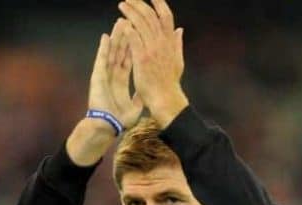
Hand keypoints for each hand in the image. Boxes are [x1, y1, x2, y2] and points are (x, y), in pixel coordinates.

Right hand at [67, 19, 142, 165]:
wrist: (108, 127)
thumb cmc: (120, 120)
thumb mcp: (136, 106)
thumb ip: (139, 96)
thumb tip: (146, 91)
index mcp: (121, 83)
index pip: (129, 60)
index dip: (133, 48)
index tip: (138, 35)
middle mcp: (112, 77)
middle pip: (120, 53)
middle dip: (125, 37)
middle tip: (129, 22)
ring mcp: (104, 76)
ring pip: (111, 53)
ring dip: (115, 38)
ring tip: (119, 23)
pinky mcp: (97, 78)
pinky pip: (101, 60)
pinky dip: (103, 49)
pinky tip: (105, 37)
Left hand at [119, 0, 188, 126]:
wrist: (165, 99)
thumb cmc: (169, 83)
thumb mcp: (178, 61)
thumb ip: (177, 44)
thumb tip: (180, 30)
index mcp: (170, 43)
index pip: (166, 17)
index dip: (159, 4)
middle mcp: (162, 43)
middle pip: (151, 16)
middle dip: (139, 4)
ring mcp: (152, 50)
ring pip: (142, 24)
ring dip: (131, 12)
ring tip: (122, 5)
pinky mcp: (142, 58)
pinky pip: (135, 39)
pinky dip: (129, 29)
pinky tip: (122, 22)